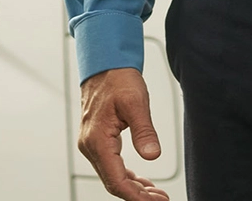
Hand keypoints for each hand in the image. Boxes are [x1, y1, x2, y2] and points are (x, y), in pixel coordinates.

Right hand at [77, 68, 168, 200]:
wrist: (105, 65)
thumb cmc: (117, 79)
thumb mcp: (136, 102)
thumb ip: (144, 131)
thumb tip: (153, 155)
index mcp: (97, 140)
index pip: (116, 180)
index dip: (136, 196)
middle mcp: (90, 145)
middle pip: (113, 182)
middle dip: (137, 195)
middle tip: (161, 199)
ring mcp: (91, 144)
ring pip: (112, 176)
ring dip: (134, 188)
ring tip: (156, 194)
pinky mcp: (97, 140)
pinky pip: (111, 165)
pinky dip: (127, 176)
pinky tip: (142, 182)